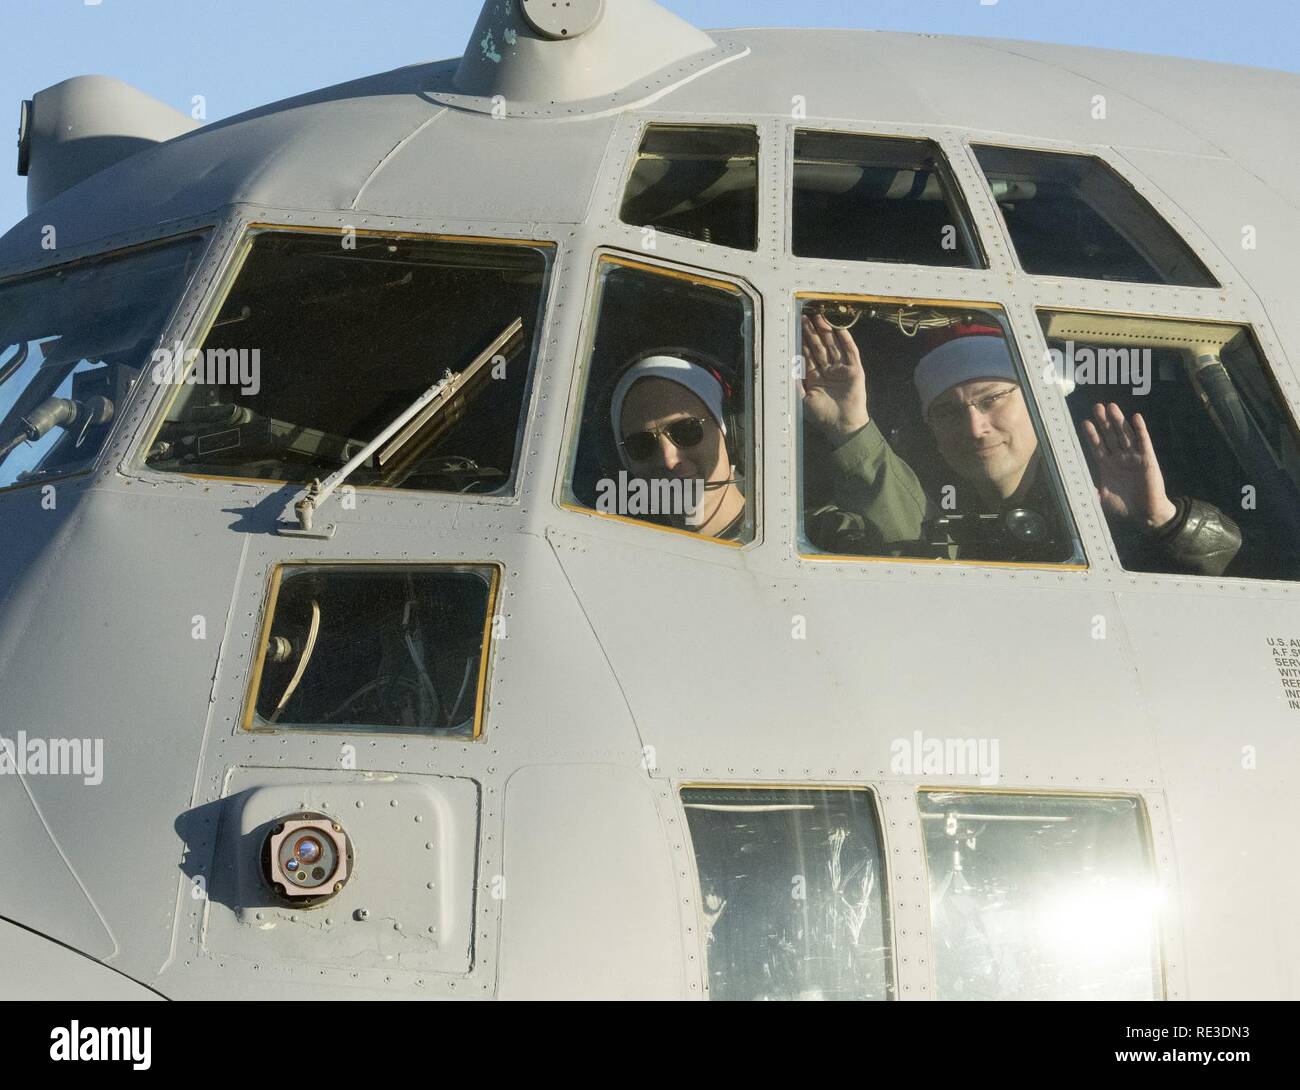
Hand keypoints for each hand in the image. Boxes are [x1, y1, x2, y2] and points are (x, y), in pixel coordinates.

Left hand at [799, 312, 869, 438]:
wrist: (842, 425)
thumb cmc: (822, 415)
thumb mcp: (803, 398)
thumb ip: (795, 383)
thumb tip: (785, 367)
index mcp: (816, 376)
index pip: (808, 354)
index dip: (802, 341)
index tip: (796, 328)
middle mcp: (828, 370)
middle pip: (819, 346)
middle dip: (812, 332)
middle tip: (805, 317)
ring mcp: (842, 369)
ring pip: (833, 346)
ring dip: (827, 332)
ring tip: (820, 317)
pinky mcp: (854, 370)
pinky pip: (850, 352)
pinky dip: (846, 340)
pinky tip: (840, 328)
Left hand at [1079, 403, 1177, 531]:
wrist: (1146, 514)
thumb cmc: (1124, 506)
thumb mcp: (1102, 499)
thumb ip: (1089, 492)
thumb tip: (1074, 489)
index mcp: (1107, 466)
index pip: (1097, 446)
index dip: (1091, 434)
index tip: (1084, 422)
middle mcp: (1120, 458)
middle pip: (1110, 436)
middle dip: (1103, 422)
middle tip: (1096, 407)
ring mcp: (1134, 457)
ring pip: (1125, 435)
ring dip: (1119, 421)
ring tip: (1111, 407)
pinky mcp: (1148, 459)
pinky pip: (1144, 442)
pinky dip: (1140, 429)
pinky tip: (1136, 417)